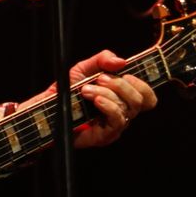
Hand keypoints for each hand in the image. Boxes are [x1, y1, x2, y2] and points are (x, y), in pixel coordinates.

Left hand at [37, 50, 156, 148]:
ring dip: (107, 94)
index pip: (147, 96)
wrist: (47, 108)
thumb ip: (103, 60)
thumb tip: (122, 61)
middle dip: (120, 85)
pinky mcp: (106, 136)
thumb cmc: (68, 90)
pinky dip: (108, 106)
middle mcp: (123, 113)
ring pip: (127, 109)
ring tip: (87, 89)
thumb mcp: (84, 68)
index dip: (142, 84)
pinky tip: (95, 100)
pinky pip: (117, 121)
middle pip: (140, 101)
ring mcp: (115, 126)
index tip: (125, 73)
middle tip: (100, 78)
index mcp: (122, 98)